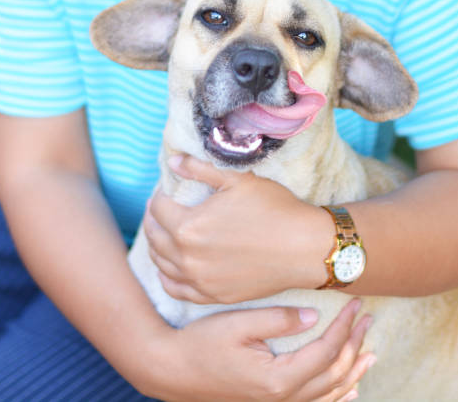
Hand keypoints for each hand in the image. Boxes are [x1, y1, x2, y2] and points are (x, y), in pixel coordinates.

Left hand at [145, 154, 332, 303]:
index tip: (166, 190)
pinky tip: (170, 267)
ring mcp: (200, 281)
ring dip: (157, 246)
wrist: (304, 248)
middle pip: (154, 237)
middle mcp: (187, 258)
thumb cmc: (274, 209)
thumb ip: (200, 170)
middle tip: (161, 209)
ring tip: (163, 234)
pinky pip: (177, 289)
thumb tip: (174, 161)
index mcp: (188, 227)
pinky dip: (167, 276)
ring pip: (161, 264)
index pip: (158, 209)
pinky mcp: (214, 296)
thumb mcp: (237, 181)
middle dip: (153, 219)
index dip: (159, 196)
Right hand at [148, 299, 374, 400]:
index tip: (356, 304)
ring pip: (329, 394)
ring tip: (370, 354)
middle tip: (367, 319)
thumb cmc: (201, 344)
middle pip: (334, 373)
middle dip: (354, 345)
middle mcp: (283, 399)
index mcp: (278, 379)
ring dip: (353, 372)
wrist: (172, 372)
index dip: (345, 327)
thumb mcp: (237, 325)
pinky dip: (337, 396)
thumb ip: (277, 320)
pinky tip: (349, 390)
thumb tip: (313, 316)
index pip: (326, 351)